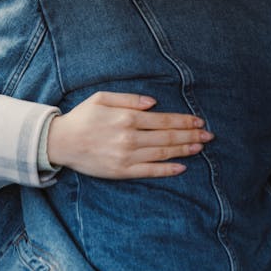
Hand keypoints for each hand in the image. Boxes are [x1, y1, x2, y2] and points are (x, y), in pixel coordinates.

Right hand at [47, 91, 213, 178]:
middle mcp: (130, 137)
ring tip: (200, 147)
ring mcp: (127, 156)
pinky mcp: (122, 171)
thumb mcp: (101, 98)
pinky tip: (181, 167)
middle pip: (168, 136)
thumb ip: (128, 98)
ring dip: (184, 150)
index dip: (183, 120)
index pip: (163, 119)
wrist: (61, 142)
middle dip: (191, 135)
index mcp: (126, 117)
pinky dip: (167, 170)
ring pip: (163, 153)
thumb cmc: (81, 117)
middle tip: (209, 135)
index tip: (198, 120)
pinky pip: (150, 171)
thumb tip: (153, 103)